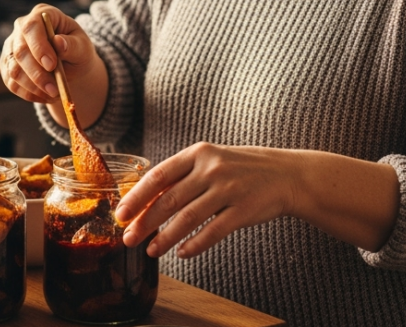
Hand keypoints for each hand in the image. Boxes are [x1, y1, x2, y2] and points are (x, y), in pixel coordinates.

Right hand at [0, 4, 100, 103]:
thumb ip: (72, 45)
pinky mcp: (7, 65)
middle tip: (55, 89)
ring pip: (13, 70)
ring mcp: (11, 47)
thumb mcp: (83, 46)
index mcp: (41, 14)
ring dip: (33, 87)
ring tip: (54, 94)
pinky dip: (29, 94)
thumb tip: (58, 43)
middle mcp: (21, 28)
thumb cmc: (77, 49)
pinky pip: (12, 83)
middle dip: (37, 74)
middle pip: (20, 51)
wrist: (70, 63)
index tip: (52, 65)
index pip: (31, 27)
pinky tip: (45, 97)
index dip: (39, 47)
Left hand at [113, 143, 299, 258]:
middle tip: (128, 239)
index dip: (137, 197)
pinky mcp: (244, 210)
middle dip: (145, 222)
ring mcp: (229, 189)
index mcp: (198, 153)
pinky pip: (213, 231)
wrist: (285, 174)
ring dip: (166, 238)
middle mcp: (211, 169)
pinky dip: (195, 244)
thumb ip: (182, 177)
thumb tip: (145, 200)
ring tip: (151, 251)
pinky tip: (182, 253)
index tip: (120, 214)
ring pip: (188, 218)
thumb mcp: (210, 161)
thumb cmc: (239, 169)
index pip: (158, 176)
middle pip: (169, 199)